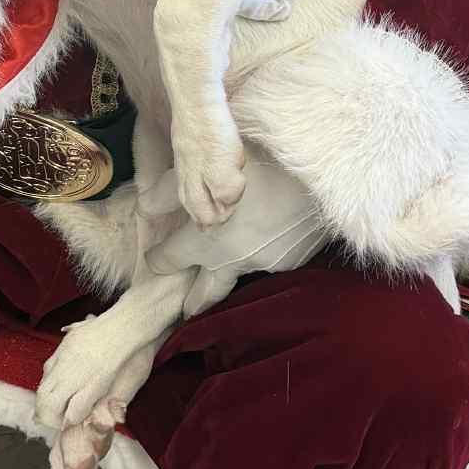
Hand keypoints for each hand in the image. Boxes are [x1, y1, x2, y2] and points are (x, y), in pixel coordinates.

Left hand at [143, 152, 326, 313]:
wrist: (323, 170)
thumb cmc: (263, 158)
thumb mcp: (210, 167)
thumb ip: (173, 190)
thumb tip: (145, 207)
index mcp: (206, 240)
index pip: (170, 260)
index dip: (159, 258)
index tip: (155, 259)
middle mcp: (232, 260)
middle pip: (206, 293)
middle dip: (193, 301)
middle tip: (186, 310)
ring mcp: (265, 264)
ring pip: (240, 275)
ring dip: (231, 274)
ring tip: (226, 268)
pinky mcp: (293, 260)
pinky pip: (270, 260)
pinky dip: (263, 252)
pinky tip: (268, 234)